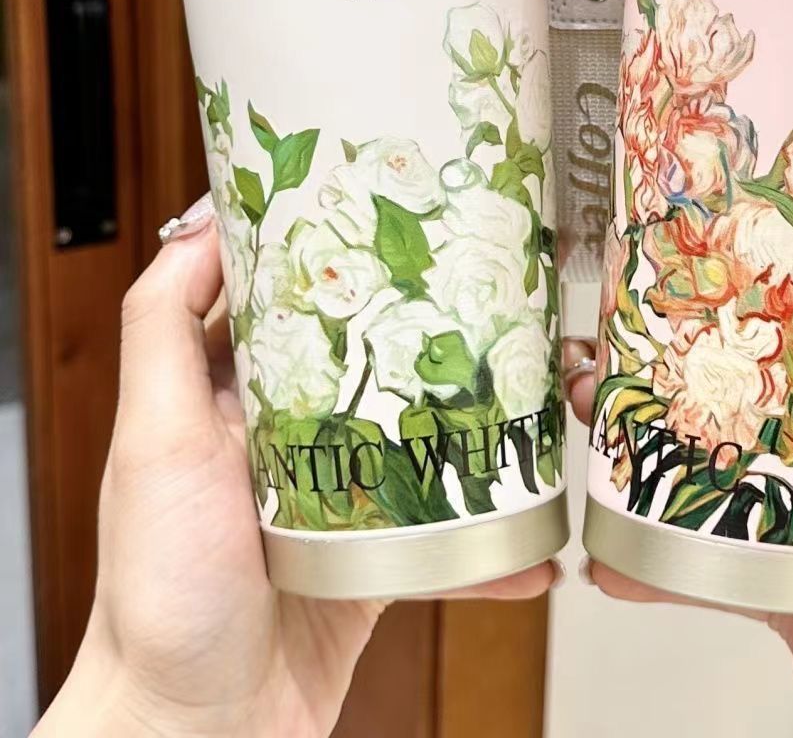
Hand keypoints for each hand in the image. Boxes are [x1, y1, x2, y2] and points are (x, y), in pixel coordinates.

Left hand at [36, 197, 558, 737]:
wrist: (200, 730)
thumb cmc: (163, 595)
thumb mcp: (153, 442)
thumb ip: (162, 333)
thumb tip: (198, 228)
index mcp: (236, 398)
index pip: (287, 299)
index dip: (330, 249)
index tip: (384, 206)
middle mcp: (291, 439)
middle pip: (373, 360)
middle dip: (432, 326)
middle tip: (493, 291)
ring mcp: (341, 499)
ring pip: (423, 441)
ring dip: (483, 429)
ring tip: (538, 401)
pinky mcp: (378, 561)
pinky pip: (447, 539)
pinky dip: (492, 548)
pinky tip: (534, 544)